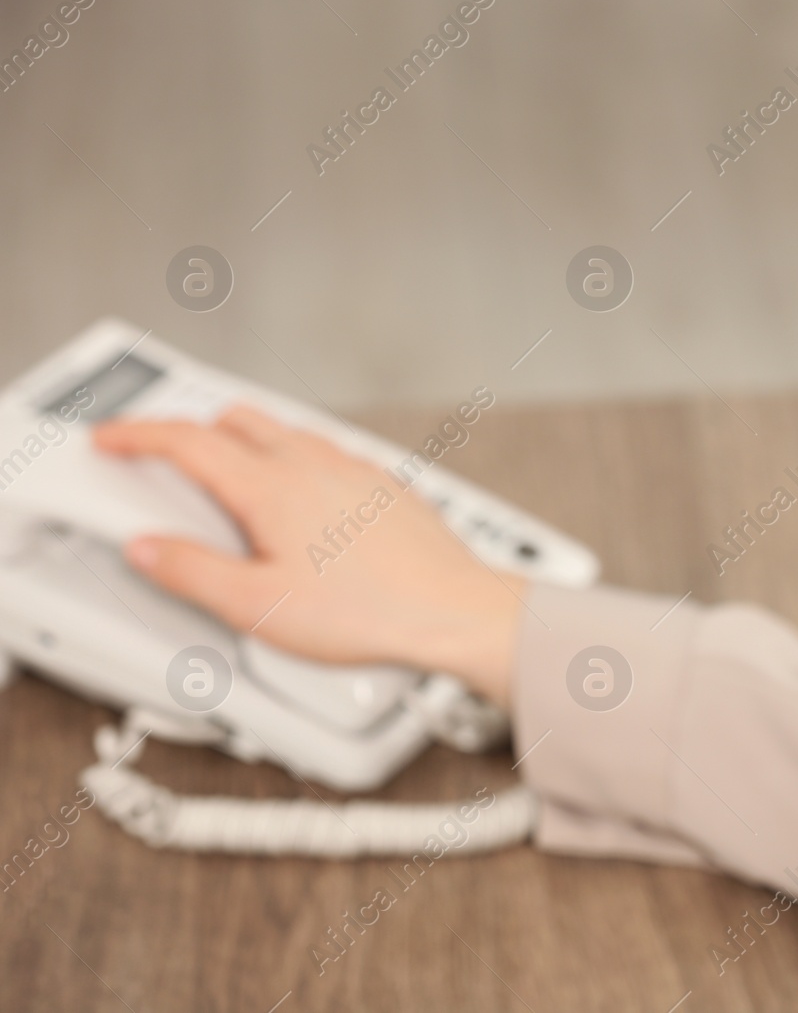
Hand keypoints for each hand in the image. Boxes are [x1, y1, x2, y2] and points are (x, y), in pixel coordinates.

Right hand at [93, 406, 523, 706]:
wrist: (453, 609)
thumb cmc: (369, 611)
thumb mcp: (257, 606)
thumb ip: (190, 572)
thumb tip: (147, 548)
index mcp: (271, 485)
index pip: (186, 440)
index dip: (137, 434)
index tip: (110, 438)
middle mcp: (314, 463)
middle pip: (236, 420)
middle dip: (190, 433)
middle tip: (162, 462)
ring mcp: (355, 469)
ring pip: (285, 432)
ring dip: (244, 444)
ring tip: (226, 485)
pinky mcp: (385, 485)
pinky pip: (325, 454)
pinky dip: (292, 462)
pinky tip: (298, 501)